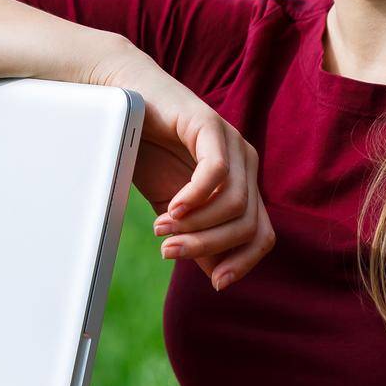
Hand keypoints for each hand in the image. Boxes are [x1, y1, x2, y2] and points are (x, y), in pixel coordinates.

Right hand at [85, 40, 275, 291]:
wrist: (124, 100)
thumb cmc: (148, 152)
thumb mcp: (174, 206)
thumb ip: (197, 235)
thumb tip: (219, 277)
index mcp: (243, 185)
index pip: (262, 235)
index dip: (244, 263)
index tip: (216, 284)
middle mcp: (246, 164)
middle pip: (249, 224)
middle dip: (209, 247)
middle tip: (169, 253)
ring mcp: (233, 142)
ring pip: (235, 203)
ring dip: (196, 225)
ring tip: (162, 231)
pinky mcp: (211, 124)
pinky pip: (217, 172)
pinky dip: (195, 196)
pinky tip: (171, 208)